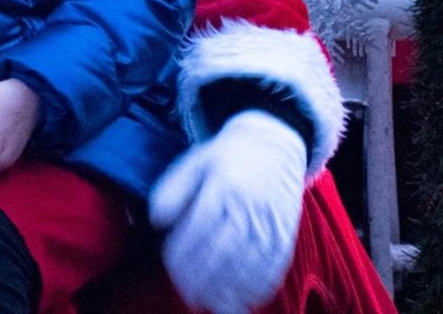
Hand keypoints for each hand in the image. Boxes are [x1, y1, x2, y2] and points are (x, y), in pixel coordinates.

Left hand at [148, 110, 307, 313]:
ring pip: (248, 266)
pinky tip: (240, 297)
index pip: (198, 229)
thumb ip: (172, 189)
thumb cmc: (226, 157)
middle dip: (202, 278)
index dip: (182, 253)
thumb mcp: (194, 162)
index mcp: (223, 186)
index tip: (169, 265)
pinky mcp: (285, 236)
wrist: (274, 145)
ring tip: (209, 302)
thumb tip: (158, 221)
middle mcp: (249, 207)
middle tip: (186, 293)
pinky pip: (272, 268)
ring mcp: (270, 223)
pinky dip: (256, 287)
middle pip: (223, 252)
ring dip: (228, 289)